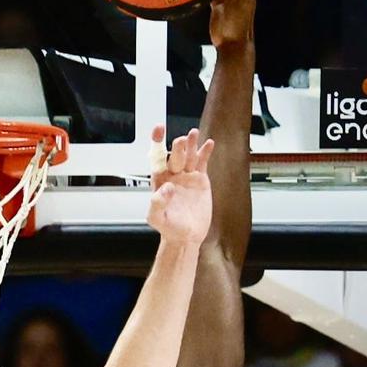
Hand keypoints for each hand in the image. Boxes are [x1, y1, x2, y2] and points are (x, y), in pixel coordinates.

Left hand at [146, 127, 213, 248]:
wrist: (186, 237)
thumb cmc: (168, 228)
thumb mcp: (156, 218)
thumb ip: (157, 203)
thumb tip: (166, 187)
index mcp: (160, 180)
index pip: (157, 157)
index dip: (157, 142)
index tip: (158, 129)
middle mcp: (173, 174)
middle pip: (175, 154)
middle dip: (178, 146)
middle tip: (182, 141)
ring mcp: (187, 176)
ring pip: (189, 155)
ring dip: (191, 144)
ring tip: (193, 134)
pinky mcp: (200, 180)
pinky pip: (202, 163)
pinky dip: (205, 152)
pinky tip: (209, 144)